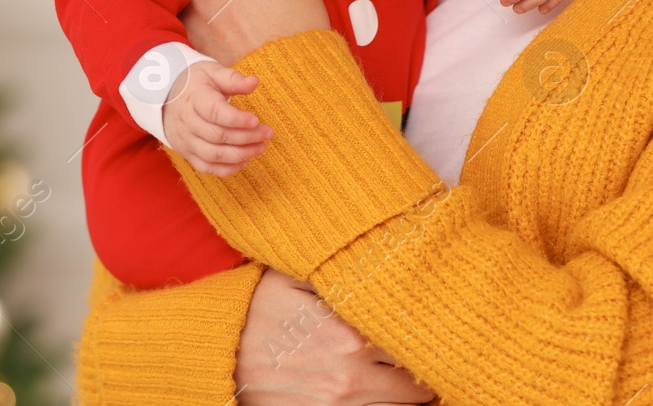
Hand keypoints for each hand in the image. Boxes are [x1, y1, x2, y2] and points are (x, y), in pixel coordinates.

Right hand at [162, 60, 273, 175]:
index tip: (256, 120)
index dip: (236, 119)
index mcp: (194, 99)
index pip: (214, 112)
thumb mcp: (212, 72)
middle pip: (217, 135)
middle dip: (246, 137)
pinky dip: (227, 169)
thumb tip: (254, 82)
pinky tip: (245, 161)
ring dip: (240, 154)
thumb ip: (233, 79)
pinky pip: (206, 167)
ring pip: (213, 154)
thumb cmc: (196, 83)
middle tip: (267, 133)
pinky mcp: (187, 153)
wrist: (166, 97)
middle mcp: (187, 122)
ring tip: (261, 147)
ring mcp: (186, 140)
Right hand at [235, 269, 435, 404]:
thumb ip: (337, 272)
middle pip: (415, 378)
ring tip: (424, 377)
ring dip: (417, 392)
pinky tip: (399, 395)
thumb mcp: (291, 275)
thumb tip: (379, 261)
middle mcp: (350, 375)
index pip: (411, 335)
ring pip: (402, 405)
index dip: (428, 328)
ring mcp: (338, 405)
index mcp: (349, 333)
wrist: (214, 355)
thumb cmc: (254, 307)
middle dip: (427, 363)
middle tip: (436, 349)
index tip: (438, 320)